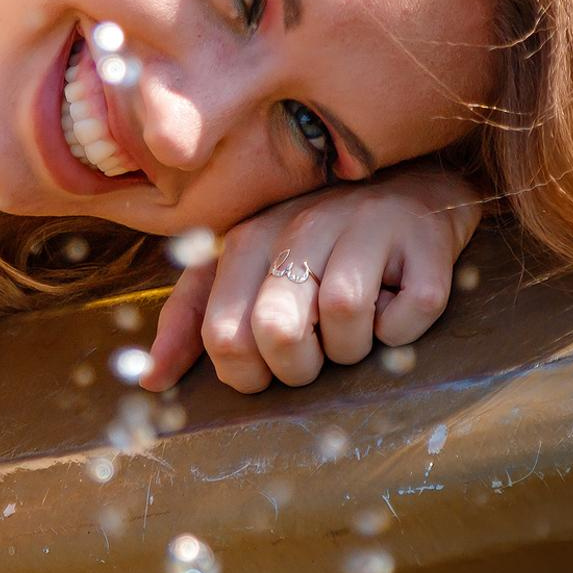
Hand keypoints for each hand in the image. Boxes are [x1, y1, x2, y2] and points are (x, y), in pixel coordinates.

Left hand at [140, 164, 483, 393]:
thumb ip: (191, 320)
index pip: (223, 335)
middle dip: (296, 368)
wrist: (407, 191)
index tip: (269, 365)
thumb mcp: (242, 273)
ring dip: (352, 348)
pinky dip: (402, 332)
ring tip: (356, 328)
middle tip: (315, 354)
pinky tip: (394, 307)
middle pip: (276, 329)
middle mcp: (300, 226)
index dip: (246, 375)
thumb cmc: (313, 246)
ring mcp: (363, 227)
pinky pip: (407, 316)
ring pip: (343, 317)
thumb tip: (149, 380)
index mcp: (247, 239)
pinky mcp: (422, 241)